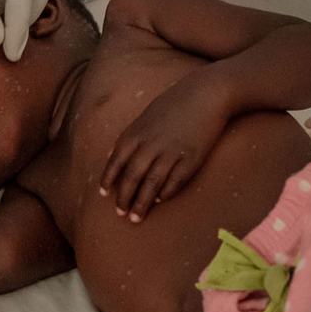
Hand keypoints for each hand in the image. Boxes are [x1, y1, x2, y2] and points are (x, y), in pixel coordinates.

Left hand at [100, 82, 231, 221]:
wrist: (206, 94)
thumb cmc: (174, 104)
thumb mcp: (145, 117)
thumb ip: (128, 137)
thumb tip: (110, 155)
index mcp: (136, 133)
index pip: (116, 162)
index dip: (108, 180)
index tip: (103, 195)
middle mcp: (150, 144)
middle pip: (131, 178)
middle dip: (123, 198)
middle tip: (120, 213)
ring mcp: (171, 153)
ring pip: (151, 185)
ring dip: (141, 203)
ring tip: (136, 218)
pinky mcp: (190, 159)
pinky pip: (174, 182)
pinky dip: (165, 193)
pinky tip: (160, 200)